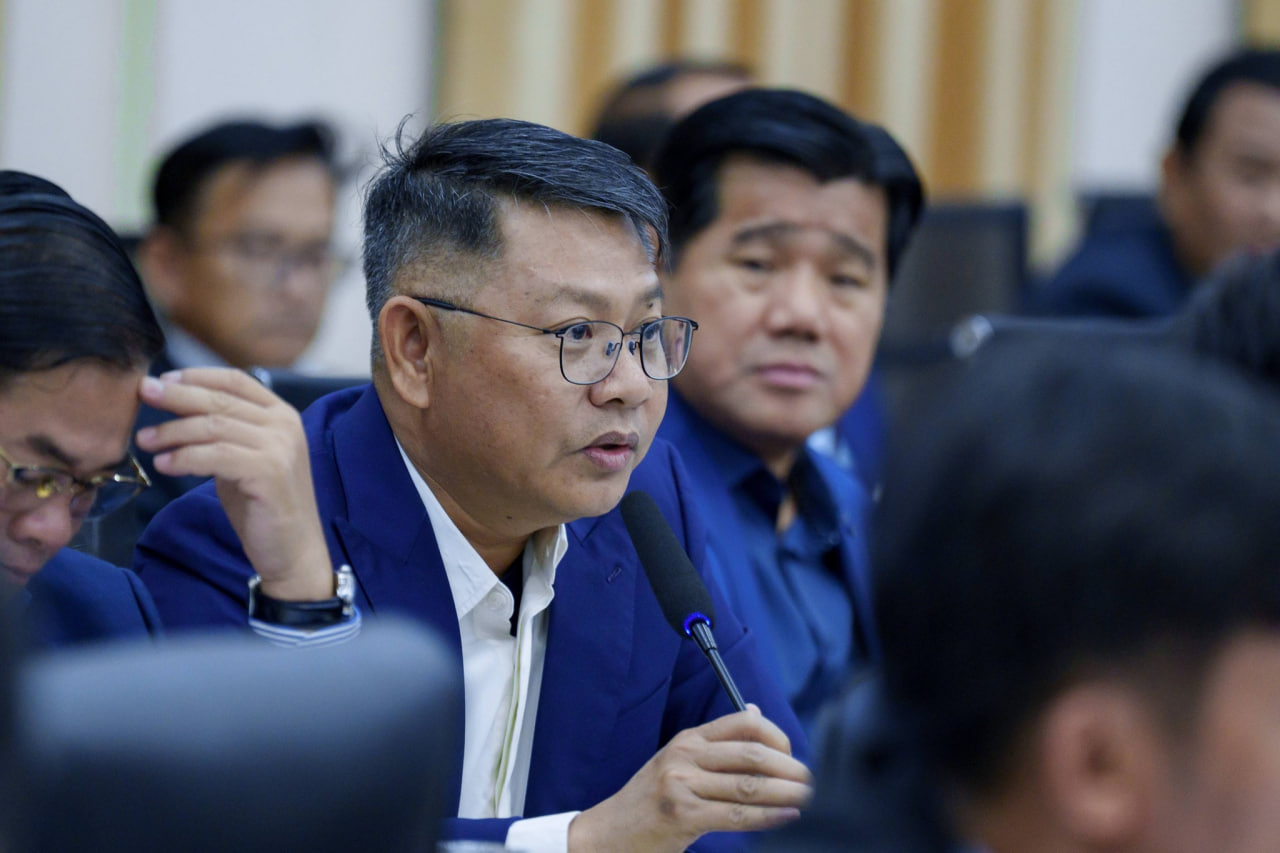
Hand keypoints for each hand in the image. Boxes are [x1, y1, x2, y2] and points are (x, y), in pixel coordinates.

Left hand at [136, 368, 333, 600]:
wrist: (293, 550)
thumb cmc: (263, 505)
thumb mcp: (244, 457)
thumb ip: (225, 432)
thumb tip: (180, 407)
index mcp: (282, 415)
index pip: (235, 380)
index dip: (197, 376)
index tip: (162, 379)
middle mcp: (284, 425)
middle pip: (220, 400)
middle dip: (177, 396)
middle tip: (142, 393)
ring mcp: (279, 448)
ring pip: (213, 426)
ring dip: (173, 431)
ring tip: (145, 441)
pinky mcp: (268, 472)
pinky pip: (215, 456)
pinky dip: (184, 458)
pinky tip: (163, 464)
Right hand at [568, 705, 811, 852]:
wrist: (607, 833)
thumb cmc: (649, 801)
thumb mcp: (678, 761)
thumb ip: (716, 741)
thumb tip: (755, 711)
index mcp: (688, 739)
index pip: (744, 724)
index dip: (777, 737)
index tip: (792, 755)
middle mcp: (685, 755)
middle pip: (753, 754)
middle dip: (789, 768)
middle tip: (809, 780)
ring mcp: (682, 785)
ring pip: (749, 785)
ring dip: (786, 793)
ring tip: (806, 798)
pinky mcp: (682, 816)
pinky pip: (737, 814)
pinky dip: (768, 816)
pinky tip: (786, 816)